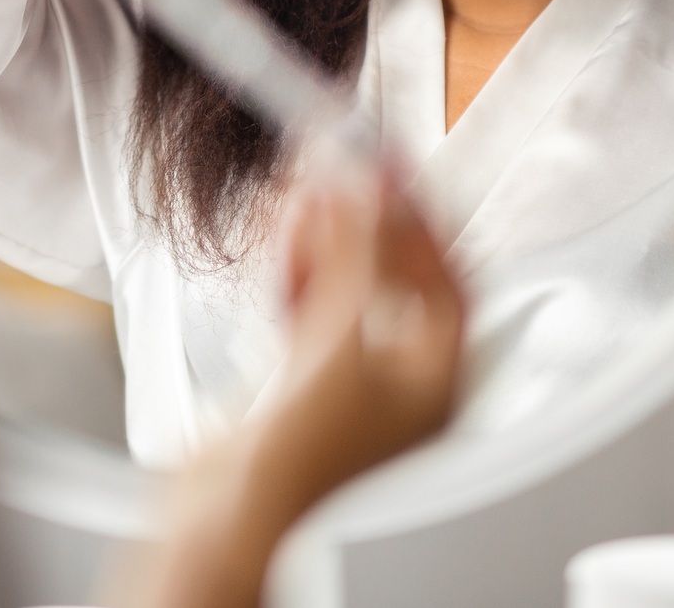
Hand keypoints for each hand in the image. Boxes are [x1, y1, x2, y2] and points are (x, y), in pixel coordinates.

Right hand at [266, 172, 464, 488]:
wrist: (226, 508)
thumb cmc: (298, 460)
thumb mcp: (341, 339)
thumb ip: (358, 257)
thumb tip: (374, 194)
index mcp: (435, 385)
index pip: (447, 283)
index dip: (422, 222)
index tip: (393, 171)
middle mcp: (400, 384)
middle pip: (395, 280)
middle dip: (367, 222)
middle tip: (346, 167)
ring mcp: (350, 381)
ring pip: (347, 287)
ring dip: (327, 237)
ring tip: (310, 188)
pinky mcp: (301, 379)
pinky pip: (310, 306)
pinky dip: (298, 268)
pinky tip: (286, 235)